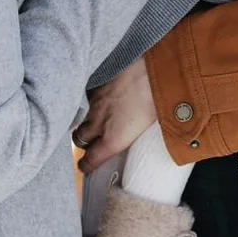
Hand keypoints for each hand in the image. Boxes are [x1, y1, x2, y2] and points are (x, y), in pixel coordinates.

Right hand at [74, 59, 156, 173]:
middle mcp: (99, 124)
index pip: (90, 160)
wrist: (151, 70)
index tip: (86, 166)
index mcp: (113, 139)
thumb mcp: (147, 127)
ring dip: (84, 122)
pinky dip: (89, 101)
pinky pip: (85, 98)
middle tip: (92, 139)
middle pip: (79, 140)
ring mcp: (94, 104)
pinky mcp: (94, 86)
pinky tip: (100, 96)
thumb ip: (131, 136)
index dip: (86, 165)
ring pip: (79, 119)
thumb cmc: (157, 100)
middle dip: (84, 141)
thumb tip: (130, 138)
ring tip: (94, 118)